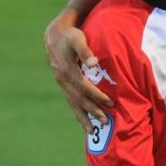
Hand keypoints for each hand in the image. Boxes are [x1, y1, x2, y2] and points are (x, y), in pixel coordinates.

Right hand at [44, 11, 112, 132]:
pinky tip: (83, 121)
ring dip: (83, 117)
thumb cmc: (70, 36)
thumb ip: (85, 50)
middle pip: (78, 99)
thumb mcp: (77, 39)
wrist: (54, 35)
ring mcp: (61, 83)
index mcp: (67, 70)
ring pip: (73, 104)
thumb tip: (93, 63)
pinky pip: (70, 101)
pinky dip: (77, 112)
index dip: (97, 96)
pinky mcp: (62, 84)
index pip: (84, 87)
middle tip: (105, 121)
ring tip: (92, 131)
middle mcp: (62, 80)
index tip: (110, 103)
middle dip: (92, 111)